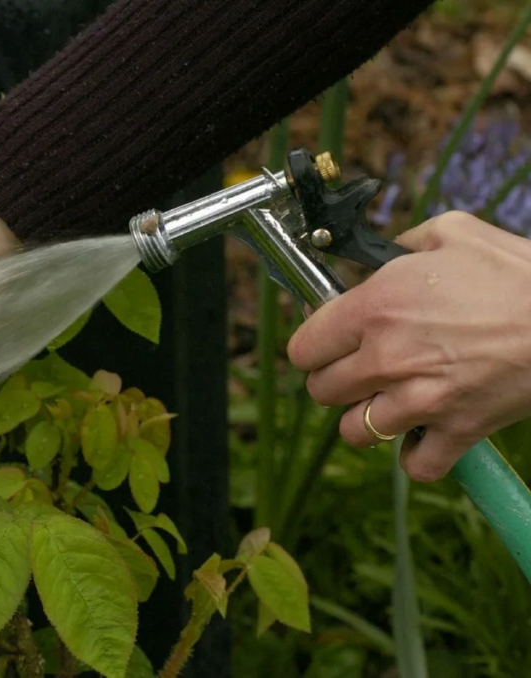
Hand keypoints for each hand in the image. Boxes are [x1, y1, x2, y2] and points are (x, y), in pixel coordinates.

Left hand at [287, 211, 530, 481]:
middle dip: (336, 381)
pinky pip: (415, 465)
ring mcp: (420, 400)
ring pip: (354, 432)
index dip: (314, 346)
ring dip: (367, 418)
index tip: (331, 343)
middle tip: (362, 370)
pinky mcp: (458, 430)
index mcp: (374, 308)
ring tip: (391, 400)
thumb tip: (381, 256)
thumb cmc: (517, 272)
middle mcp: (386, 358)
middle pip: (320, 391)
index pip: (302, 348)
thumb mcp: (452, 233)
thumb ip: (401, 244)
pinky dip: (417, 455)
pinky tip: (425, 433)